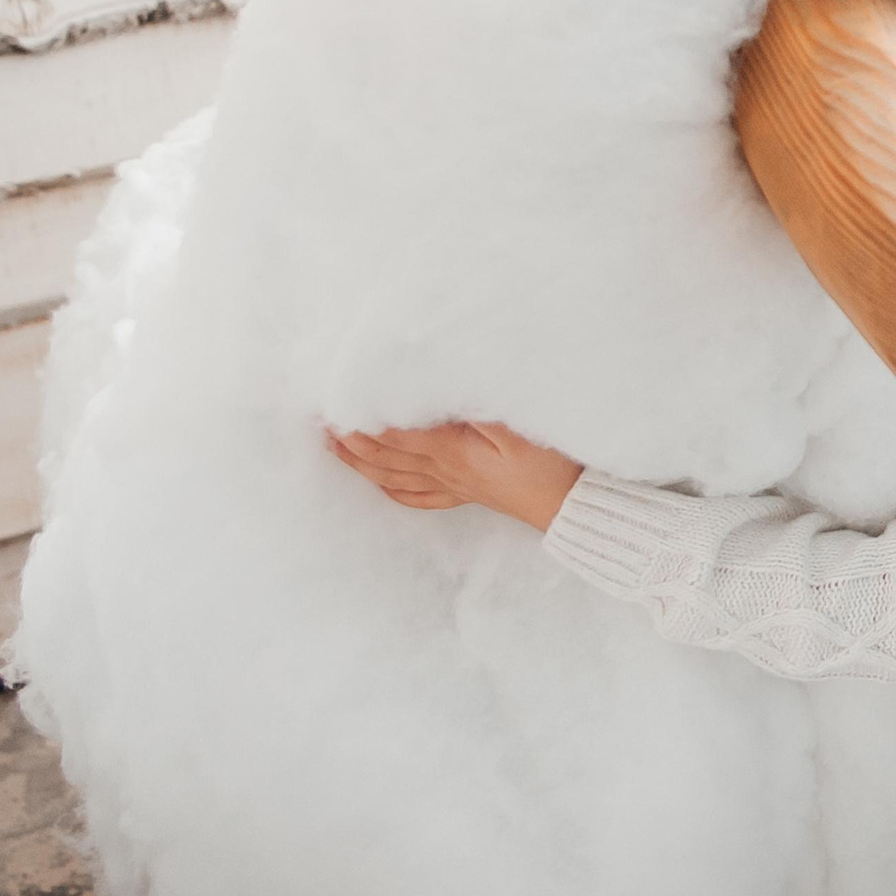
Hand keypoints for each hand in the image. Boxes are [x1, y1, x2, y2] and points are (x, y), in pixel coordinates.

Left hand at [327, 421, 581, 531]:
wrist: (576, 506)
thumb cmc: (553, 465)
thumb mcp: (519, 429)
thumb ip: (475, 409)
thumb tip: (435, 389)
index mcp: (452, 451)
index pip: (392, 431)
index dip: (360, 417)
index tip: (332, 400)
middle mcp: (444, 470)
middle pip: (384, 454)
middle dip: (350, 437)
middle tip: (319, 422)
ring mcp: (454, 486)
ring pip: (393, 475)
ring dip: (360, 462)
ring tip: (334, 448)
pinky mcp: (469, 493)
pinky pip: (419, 496)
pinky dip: (394, 489)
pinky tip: (382, 484)